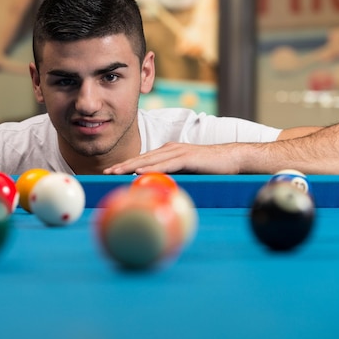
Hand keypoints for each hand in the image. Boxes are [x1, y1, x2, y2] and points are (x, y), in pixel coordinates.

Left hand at [103, 142, 240, 174]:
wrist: (232, 160)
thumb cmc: (209, 169)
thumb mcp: (186, 173)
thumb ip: (172, 178)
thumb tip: (157, 189)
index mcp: (168, 152)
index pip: (143, 159)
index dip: (126, 165)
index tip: (111, 172)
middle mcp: (170, 149)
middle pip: (141, 157)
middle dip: (123, 165)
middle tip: (106, 172)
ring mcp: (177, 151)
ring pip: (149, 159)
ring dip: (131, 166)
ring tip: (116, 172)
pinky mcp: (187, 157)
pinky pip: (165, 164)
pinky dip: (151, 167)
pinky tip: (139, 172)